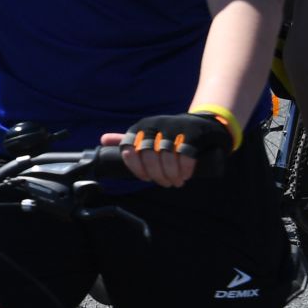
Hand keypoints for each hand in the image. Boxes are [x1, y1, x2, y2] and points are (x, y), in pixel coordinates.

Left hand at [102, 112, 231, 188]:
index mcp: (142, 127)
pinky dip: (184, 169)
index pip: (129, 148)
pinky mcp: (193, 134)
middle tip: (164, 183)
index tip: (145, 178)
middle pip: (148, 155)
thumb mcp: (148, 134)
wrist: (204, 124)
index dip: (135, 167)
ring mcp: (175, 128)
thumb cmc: (170, 134)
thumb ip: (127, 139)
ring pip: (166, 157)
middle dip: (156, 174)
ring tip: (175, 182)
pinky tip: (185, 176)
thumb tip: (102, 140)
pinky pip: (185, 155)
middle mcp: (156, 125)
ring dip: (170, 174)